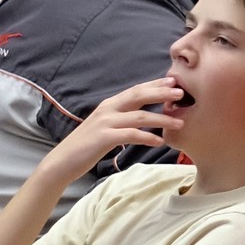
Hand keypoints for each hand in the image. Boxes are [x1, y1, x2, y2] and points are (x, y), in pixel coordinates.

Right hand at [40, 78, 184, 182]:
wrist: (61, 162)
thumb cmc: (87, 146)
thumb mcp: (106, 126)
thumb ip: (122, 119)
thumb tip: (144, 117)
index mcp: (109, 105)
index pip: (136, 90)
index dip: (155, 84)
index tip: (174, 82)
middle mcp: (107, 109)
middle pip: (139, 96)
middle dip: (162, 93)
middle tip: (182, 93)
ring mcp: (105, 123)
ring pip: (139, 116)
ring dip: (162, 118)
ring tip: (180, 122)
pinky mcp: (103, 138)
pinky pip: (131, 135)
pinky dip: (147, 137)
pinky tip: (160, 141)